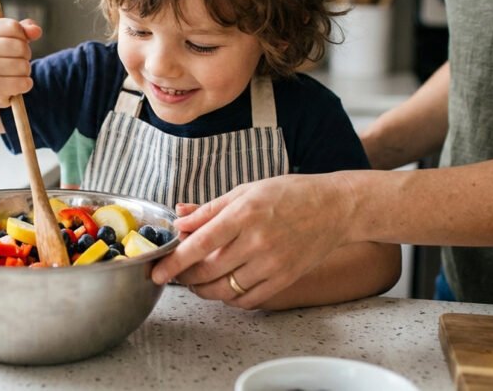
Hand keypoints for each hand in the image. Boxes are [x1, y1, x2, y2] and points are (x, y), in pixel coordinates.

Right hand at [0, 18, 41, 109]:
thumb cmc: (0, 56)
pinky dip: (26, 84)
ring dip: (25, 71)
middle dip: (26, 54)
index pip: (14, 27)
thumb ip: (25, 29)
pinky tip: (16, 85)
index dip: (23, 36)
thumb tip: (36, 31)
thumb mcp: (10, 38)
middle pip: (20, 47)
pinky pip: (23, 83)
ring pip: (23, 66)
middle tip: (18, 60)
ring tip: (15, 73)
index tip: (16, 42)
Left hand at [152, 173, 356, 308]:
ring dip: (203, 290)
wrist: (335, 208)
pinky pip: (247, 300)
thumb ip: (210, 209)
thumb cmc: (288, 194)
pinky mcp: (285, 279)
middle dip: (184, 277)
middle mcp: (258, 241)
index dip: (174, 261)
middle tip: (175, 273)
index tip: (157, 272)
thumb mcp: (245, 191)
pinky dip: (229, 299)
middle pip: (208, 271)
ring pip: (225, 290)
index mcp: (244, 214)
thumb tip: (179, 220)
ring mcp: (273, 263)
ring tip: (196, 281)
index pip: (199, 244)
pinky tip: (223, 288)